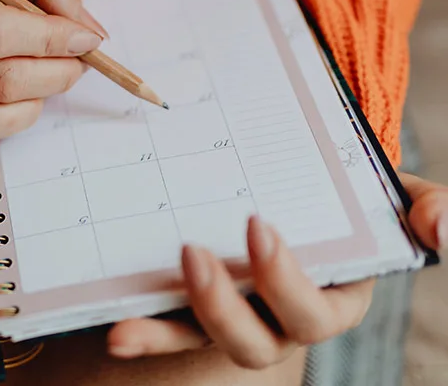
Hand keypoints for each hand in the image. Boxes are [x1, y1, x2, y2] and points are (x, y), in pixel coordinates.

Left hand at [106, 172, 447, 368]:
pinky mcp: (193, 308)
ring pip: (202, 342)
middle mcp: (279, 319)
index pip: (313, 309)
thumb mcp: (394, 196)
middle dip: (222, 305)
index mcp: (332, 298)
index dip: (285, 279)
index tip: (257, 224)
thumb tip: (444, 231)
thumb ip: (428, 209)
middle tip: (191, 252)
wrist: (302, 186)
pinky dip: (142, 332)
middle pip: (254, 341)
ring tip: (125, 322)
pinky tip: (113, 330)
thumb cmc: (350, 196)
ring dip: (166, 332)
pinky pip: (167, 327)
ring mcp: (233, 316)